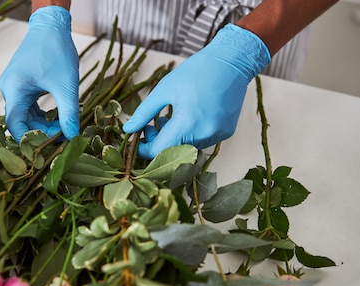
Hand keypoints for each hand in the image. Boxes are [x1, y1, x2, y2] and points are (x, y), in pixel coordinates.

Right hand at [0, 6, 78, 141]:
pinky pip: (27, 107)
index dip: (29, 140)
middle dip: (39, 132)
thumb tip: (72, 137)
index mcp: (14, 89)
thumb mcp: (66, 86)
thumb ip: (68, 114)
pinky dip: (40, 115)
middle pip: (20, 122)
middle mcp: (8, 89)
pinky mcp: (20, 85)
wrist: (51, 26)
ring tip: (61, 128)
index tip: (48, 146)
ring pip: (24, 116)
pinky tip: (55, 118)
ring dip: (41, 124)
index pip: (14, 125)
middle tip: (61, 137)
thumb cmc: (56, 51)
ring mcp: (13, 87)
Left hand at [123, 24, 270, 158]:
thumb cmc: (196, 71)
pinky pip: (201, 141)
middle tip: (150, 127)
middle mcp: (205, 134)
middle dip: (158, 142)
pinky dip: (189, 134)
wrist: (231, 60)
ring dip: (174, 139)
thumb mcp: (163, 90)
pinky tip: (187, 118)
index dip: (144, 149)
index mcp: (188, 124)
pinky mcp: (226, 132)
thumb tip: (128, 130)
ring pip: (187, 148)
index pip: (159, 150)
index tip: (136, 141)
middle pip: (173, 151)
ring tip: (169, 119)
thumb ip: (144, 113)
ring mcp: (218, 135)